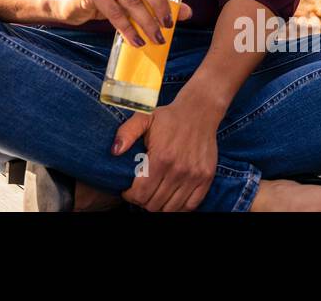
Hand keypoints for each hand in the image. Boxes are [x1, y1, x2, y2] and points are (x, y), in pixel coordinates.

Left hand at [111, 96, 218, 211]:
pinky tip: (169, 199)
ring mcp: (194, 176)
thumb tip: (114, 151)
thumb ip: (126, 133)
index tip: (128, 191)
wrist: (199, 111)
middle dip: (142, 201)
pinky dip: (178, 208)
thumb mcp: (143, 117)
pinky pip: (191, 206)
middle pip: (154, 204)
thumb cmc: (168, 117)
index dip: (130, 196)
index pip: (141, 193)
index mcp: (161, 157)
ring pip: (171, 209)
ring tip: (154, 195)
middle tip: (140, 192)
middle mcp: (178, 169)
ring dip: (159, 206)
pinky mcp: (206, 178)